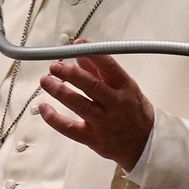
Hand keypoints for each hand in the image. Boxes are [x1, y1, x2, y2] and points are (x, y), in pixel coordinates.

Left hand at [38, 48, 154, 169]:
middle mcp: (115, 104)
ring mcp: (104, 122)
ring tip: (46, 81)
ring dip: (59, 91)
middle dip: (70, 73)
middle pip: (91, 85)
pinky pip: (69, 128)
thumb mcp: (126, 87)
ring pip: (78, 104)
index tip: (77, 44)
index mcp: (126, 87)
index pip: (109, 66)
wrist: (145, 144)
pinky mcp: (92, 138)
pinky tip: (44, 107)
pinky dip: (53, 118)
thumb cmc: (134, 112)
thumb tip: (81, 55)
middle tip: (55, 66)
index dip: (92, 53)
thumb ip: (101, 71)